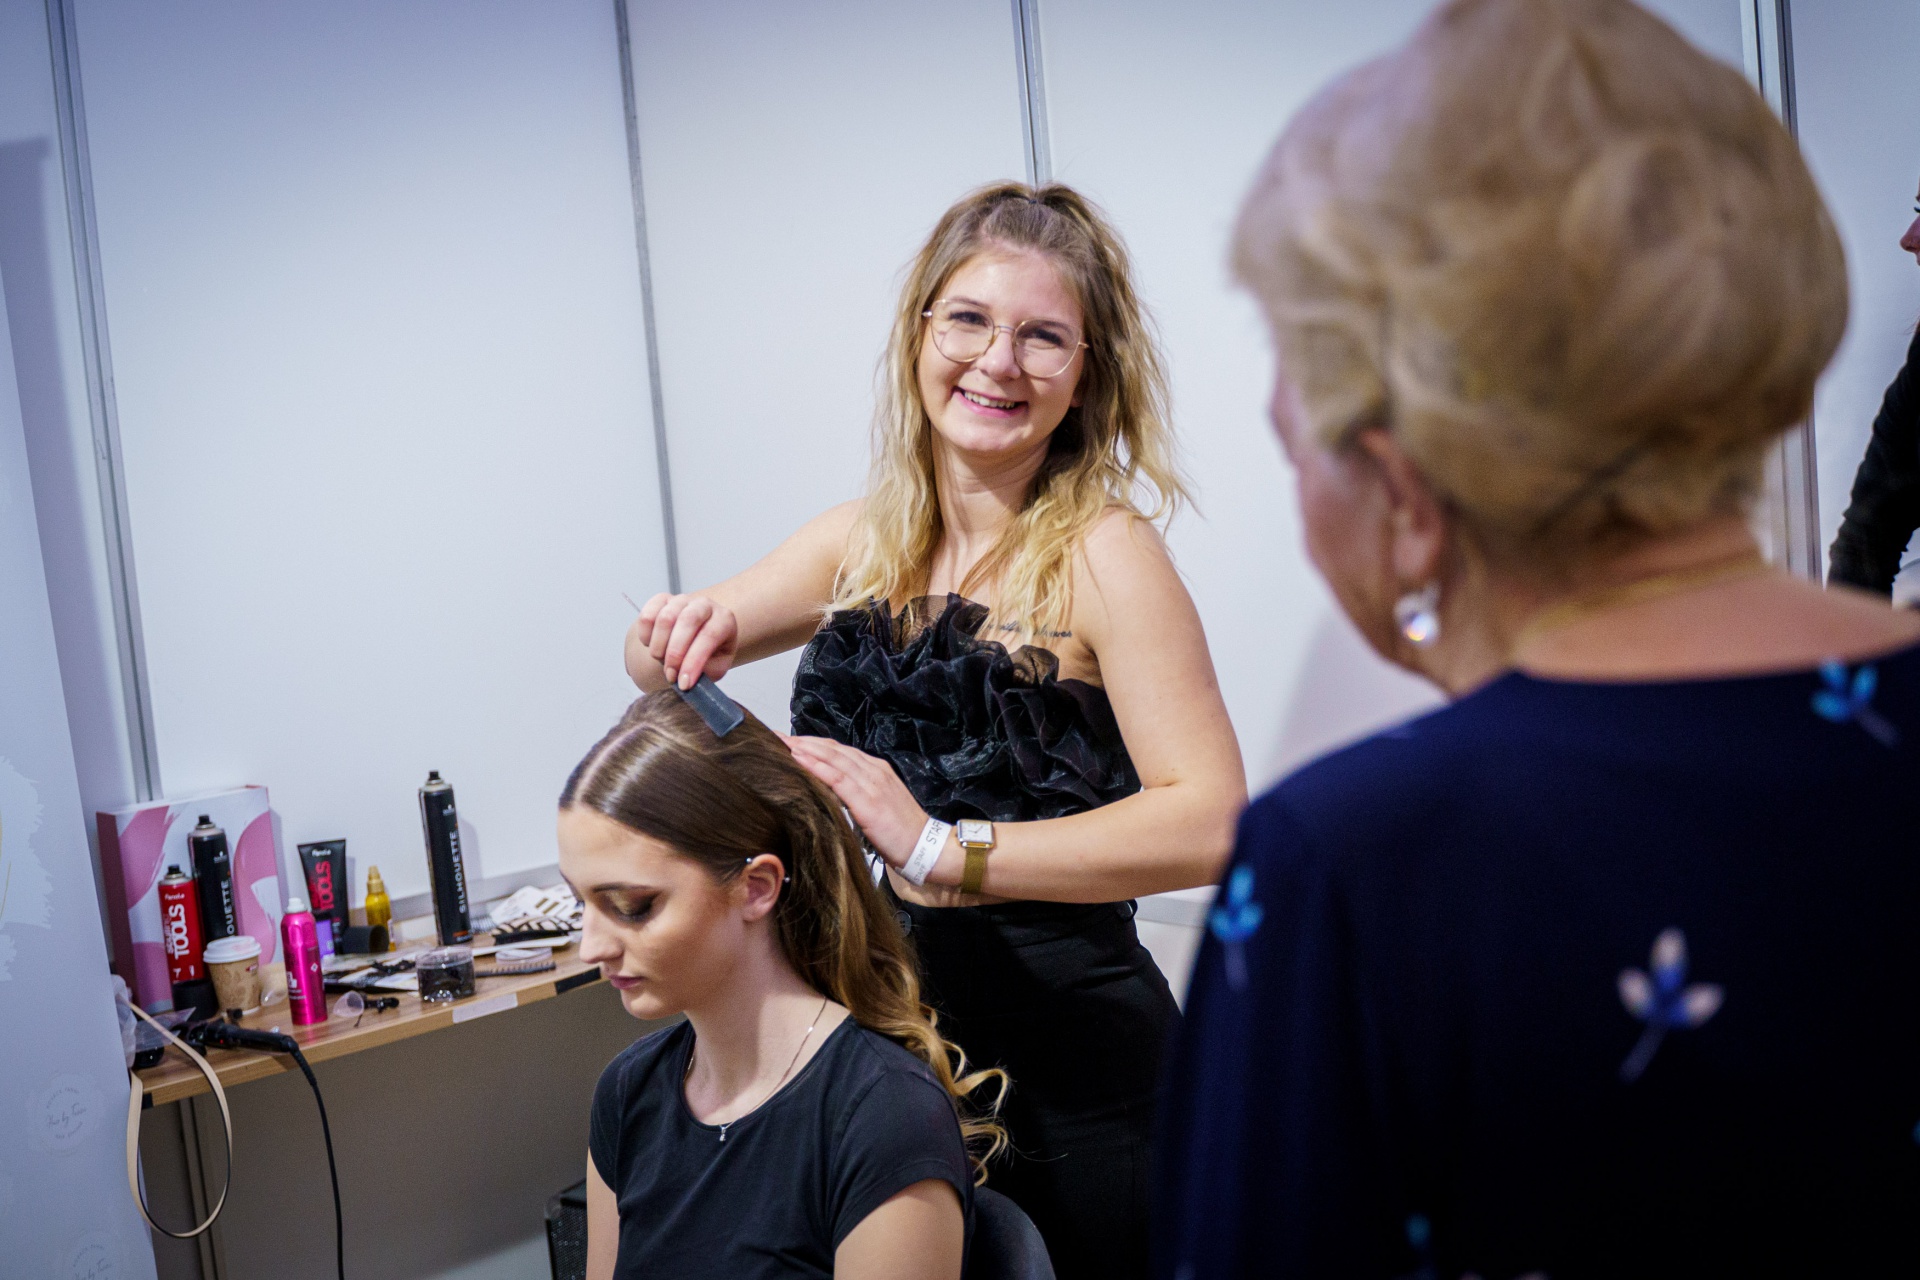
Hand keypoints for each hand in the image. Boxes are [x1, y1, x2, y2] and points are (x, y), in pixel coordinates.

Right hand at [635, 593, 738, 689]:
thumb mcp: (716, 667)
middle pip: (687, 621)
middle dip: (675, 653)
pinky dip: (645, 636)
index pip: (709, 636)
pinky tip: (652, 647)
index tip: (684, 684)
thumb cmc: (710, 655)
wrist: (696, 640)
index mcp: (724, 619)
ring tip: (662, 662)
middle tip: (670, 675)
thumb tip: (687, 680)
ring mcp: (682, 600)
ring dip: (659, 647)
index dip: (694, 661)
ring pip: (665, 618)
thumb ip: (705, 673)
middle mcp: (704, 604)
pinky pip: (647, 616)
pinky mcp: (661, 601)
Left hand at [783, 736, 954, 883]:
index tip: (789, 741)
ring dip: (804, 748)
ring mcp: (872, 782)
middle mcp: (873, 769)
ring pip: (832, 758)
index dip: (812, 744)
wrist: (925, 846)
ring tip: (780, 743)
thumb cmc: (900, 831)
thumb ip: (856, 793)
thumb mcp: (877, 804)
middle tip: (775, 736)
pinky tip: (799, 759)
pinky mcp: (868, 800)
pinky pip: (838, 778)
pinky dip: (816, 766)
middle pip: (831, 749)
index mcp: (875, 769)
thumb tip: (828, 791)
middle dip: (802, 741)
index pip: (838, 750)